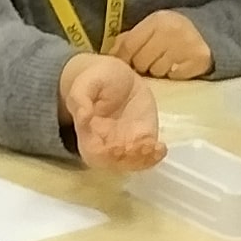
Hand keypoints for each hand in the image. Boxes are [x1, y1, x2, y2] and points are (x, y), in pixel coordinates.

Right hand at [59, 53, 166, 170]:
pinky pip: (148, 154)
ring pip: (133, 161)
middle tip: (142, 146)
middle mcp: (107, 144)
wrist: (118, 76)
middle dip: (129, 159)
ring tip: (154, 147)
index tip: (117, 146)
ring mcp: (126, 142)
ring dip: (144, 159)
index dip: (105, 154)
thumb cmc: (96, 80)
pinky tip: (160, 148)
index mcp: (88, 134)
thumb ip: (80, 99)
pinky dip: (155, 155)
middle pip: (116, 163)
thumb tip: (83, 116)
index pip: (93, 153)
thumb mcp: (85, 83)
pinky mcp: (143, 137)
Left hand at [108, 11, 211, 80]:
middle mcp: (171, 31)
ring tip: (164, 61)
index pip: (129, 45)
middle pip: (141, 61)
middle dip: (142, 64)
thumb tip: (109, 54)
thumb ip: (130, 38)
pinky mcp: (197, 60)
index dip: (122, 58)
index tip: (121, 65)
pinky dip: (173, 74)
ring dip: (157, 70)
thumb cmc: (170, 32)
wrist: (207, 32)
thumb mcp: (151, 28)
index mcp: (157, 20)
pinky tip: (177, 65)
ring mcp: (186, 45)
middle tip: (149, 61)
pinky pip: (174, 76)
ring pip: (157, 71)